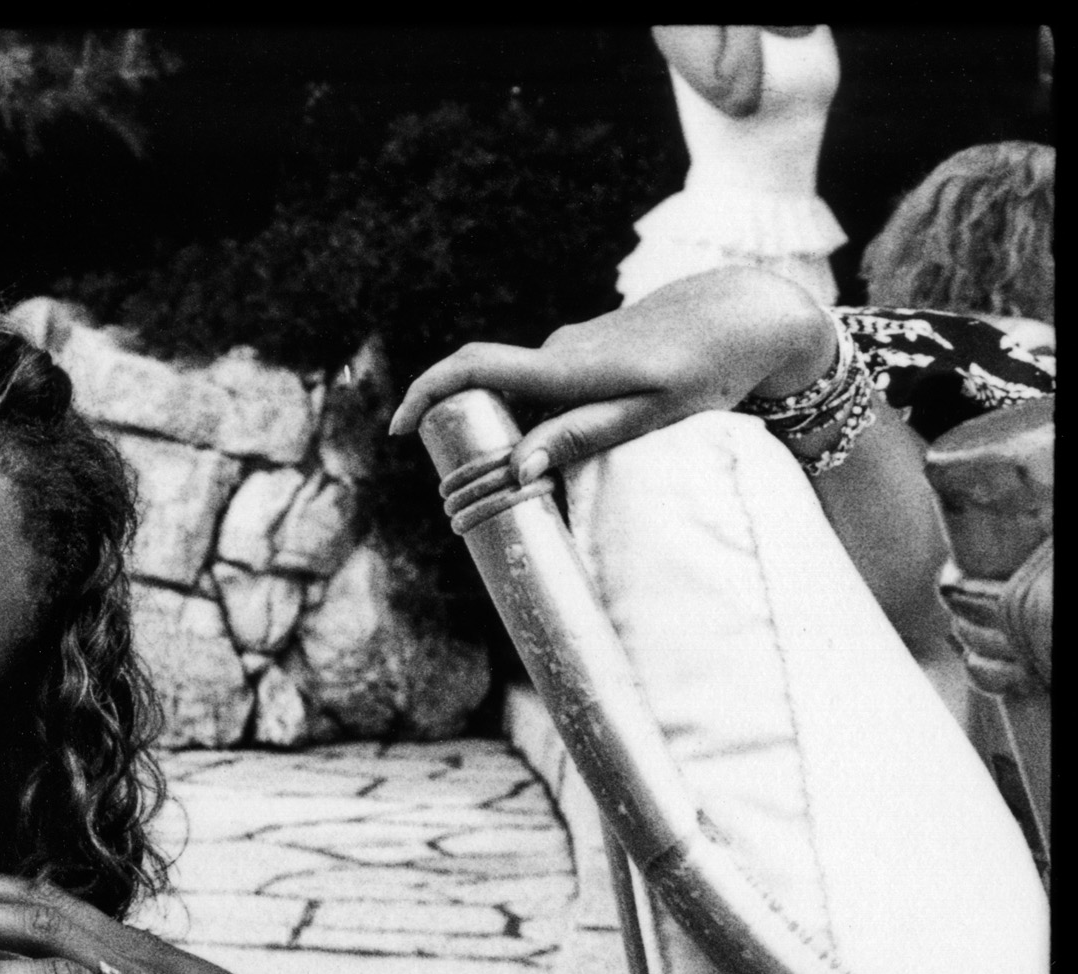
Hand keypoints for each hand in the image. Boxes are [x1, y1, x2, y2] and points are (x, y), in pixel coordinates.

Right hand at [389, 268, 840, 485]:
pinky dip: (544, 418)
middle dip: (470, 434)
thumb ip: (583, 436)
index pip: (472, 368)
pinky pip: (550, 387)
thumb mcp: (652, 413)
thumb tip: (517, 469)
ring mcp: (573, 346)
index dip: (425, 394)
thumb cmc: (709, 369)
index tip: (396, 429)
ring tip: (532, 481)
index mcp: (565, 368)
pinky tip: (575, 443)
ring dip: (515, 431)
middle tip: (473, 484)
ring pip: (525, 393)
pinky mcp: (591, 349)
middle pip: (490, 391)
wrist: (750, 315)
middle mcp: (558, 351)